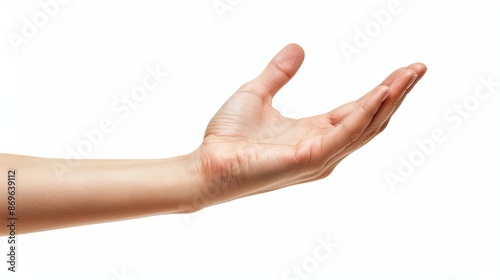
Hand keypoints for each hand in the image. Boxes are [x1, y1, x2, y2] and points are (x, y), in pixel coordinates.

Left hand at [194, 43, 426, 208]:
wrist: (206, 162)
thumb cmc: (228, 137)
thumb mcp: (257, 94)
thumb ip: (279, 73)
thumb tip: (298, 48)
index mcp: (315, 132)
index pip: (359, 110)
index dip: (384, 90)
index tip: (406, 69)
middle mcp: (324, 147)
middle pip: (372, 120)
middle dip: (397, 93)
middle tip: (419, 68)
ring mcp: (319, 157)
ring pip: (366, 127)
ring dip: (390, 100)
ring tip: (409, 74)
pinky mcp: (308, 159)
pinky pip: (344, 135)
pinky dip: (365, 113)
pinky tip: (382, 92)